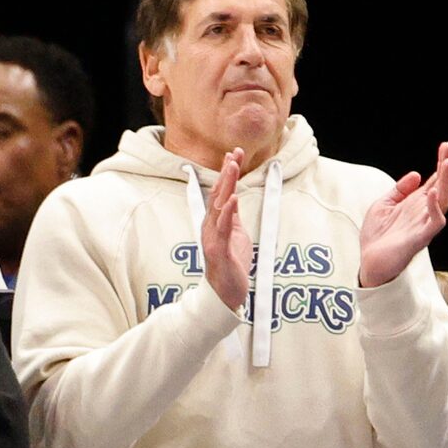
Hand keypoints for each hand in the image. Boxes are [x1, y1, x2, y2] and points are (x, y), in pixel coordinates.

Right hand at [201, 148, 252, 310]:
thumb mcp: (236, 234)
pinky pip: (223, 228)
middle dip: (227, 173)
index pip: (221, 192)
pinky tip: (232, 198)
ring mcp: (213, 237)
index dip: (227, 172)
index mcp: (215, 222)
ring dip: (226, 185)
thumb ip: (233, 216)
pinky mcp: (218, 250)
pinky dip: (227, 212)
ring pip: (218, 206)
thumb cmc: (231, 266)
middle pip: (218, 194)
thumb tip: (234, 196)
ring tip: (233, 167)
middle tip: (235, 153)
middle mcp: (211, 226)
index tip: (234, 153)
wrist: (225, 295)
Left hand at [358, 142, 447, 288]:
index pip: (434, 180)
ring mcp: (424, 225)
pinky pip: (435, 222)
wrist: (369, 262)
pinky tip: (430, 192)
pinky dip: (434, 207)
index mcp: (416, 204)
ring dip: (446, 182)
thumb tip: (416, 174)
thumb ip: (399, 190)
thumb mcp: (383, 206)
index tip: (446, 146)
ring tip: (447, 163)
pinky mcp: (420, 238)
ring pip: (444, 201)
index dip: (441, 163)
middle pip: (443, 187)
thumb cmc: (377, 237)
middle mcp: (424, 212)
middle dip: (447, 168)